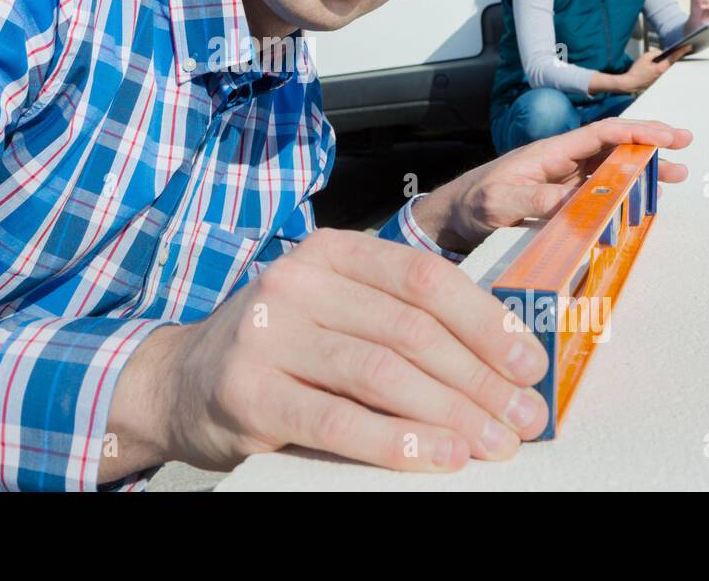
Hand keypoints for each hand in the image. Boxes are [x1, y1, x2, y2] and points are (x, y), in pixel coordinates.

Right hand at [153, 229, 551, 473]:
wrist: (180, 381)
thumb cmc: (277, 347)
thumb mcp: (333, 309)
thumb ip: (396, 318)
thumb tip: (499, 360)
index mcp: (329, 250)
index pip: (424, 277)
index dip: (486, 321)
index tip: (529, 363)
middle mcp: (296, 280)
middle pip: (410, 328)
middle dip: (479, 379)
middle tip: (523, 418)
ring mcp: (268, 334)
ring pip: (382, 372)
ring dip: (451, 414)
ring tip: (492, 444)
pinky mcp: (249, 392)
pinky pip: (338, 421)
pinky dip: (396, 442)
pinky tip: (436, 457)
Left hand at [416, 117, 692, 248]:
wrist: (453, 216)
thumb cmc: (473, 202)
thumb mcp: (501, 202)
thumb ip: (537, 200)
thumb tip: (577, 200)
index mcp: (549, 152)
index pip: (600, 134)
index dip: (635, 131)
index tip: (666, 135)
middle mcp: (560, 162)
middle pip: (612, 147)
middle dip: (649, 145)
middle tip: (684, 148)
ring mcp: (561, 180)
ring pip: (610, 169)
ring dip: (642, 171)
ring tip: (674, 176)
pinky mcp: (560, 199)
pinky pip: (598, 192)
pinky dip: (623, 192)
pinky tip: (641, 199)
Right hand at [620, 47, 685, 91]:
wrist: (631, 82)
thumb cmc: (636, 72)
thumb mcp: (645, 57)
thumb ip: (655, 52)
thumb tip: (661, 52)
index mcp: (661, 68)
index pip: (673, 58)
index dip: (682, 51)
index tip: (689, 46)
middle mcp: (663, 74)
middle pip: (673, 63)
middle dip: (677, 56)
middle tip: (684, 49)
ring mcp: (662, 78)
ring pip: (669, 67)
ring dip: (670, 61)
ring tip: (674, 54)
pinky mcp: (659, 80)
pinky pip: (665, 71)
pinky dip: (666, 66)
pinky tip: (664, 63)